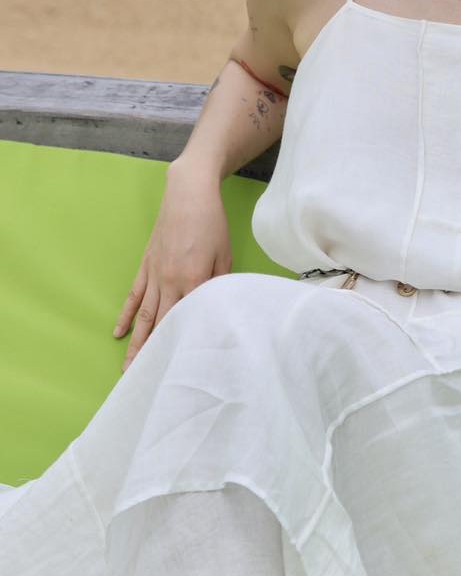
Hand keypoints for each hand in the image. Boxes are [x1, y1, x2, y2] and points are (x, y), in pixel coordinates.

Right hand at [114, 164, 230, 372]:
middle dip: (151, 354)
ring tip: (127, 367)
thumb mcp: (225, 255)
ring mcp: (155, 274)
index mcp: (194, 281)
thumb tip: (216, 310)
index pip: (187, 320)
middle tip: (143, 381)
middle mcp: (171, 281)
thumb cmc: (213, 224)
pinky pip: (134, 295)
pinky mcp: (146, 264)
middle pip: (160, 324)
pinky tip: (120, 332)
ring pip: (143, 315)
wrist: (189, 194)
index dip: (181, 345)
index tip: (177, 369)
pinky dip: (127, 315)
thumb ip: (219, 285)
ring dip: (136, 342)